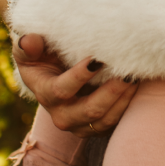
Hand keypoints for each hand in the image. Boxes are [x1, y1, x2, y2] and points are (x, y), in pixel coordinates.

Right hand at [14, 34, 138, 137]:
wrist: (51, 72)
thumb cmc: (41, 55)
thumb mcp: (30, 49)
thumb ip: (27, 46)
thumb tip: (29, 40)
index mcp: (45, 92)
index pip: (61, 90)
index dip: (79, 76)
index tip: (96, 59)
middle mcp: (61, 114)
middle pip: (88, 110)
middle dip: (110, 92)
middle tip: (127, 72)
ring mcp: (79, 122)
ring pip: (103, 119)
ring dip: (122, 99)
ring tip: (135, 77)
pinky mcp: (95, 125)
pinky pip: (113, 122)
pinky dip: (126, 105)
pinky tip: (137, 86)